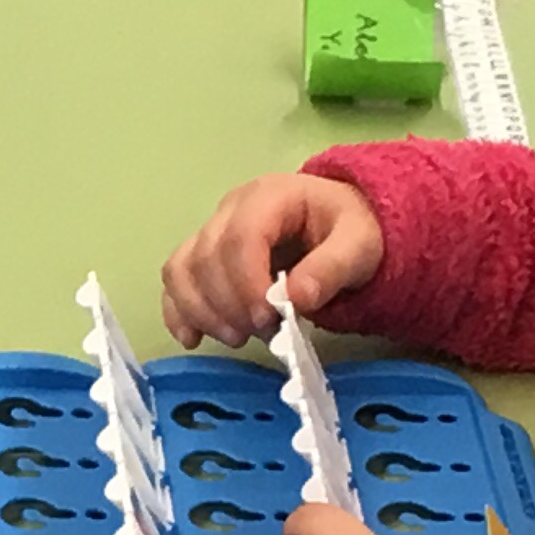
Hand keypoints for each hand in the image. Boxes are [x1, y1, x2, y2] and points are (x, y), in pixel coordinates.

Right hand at [161, 172, 384, 345]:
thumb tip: (294, 299)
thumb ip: (331, 269)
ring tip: (237, 337)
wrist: (341, 223)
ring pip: (182, 269)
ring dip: (201, 311)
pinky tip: (193, 338)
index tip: (268, 319)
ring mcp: (211, 231)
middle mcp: (230, 209)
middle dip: (229, 305)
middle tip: (264, 333)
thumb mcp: (358, 246)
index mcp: (269, 196)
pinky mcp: (202, 255)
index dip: (246, 282)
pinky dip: (177, 311)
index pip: (240, 236)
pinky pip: (175, 280)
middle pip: (206, 257)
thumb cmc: (349, 230)